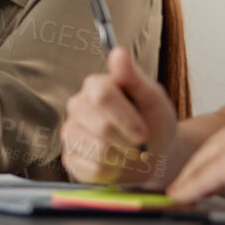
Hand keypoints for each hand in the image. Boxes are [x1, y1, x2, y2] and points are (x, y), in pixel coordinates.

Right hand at [61, 47, 178, 185]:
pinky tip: (117, 164)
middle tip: (140, 145)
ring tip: (129, 153)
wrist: (154, 155)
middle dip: (128, 140)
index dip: (126, 118)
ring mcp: (71, 133)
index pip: (102, 95)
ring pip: (97, 150)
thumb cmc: (154, 123)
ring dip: (123, 157)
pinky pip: (91, 170)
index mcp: (95, 86)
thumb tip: (118, 52)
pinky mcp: (70, 158)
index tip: (144, 133)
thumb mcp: (152, 99)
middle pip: (101, 126)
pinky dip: (112, 172)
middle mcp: (77, 106)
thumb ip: (134, 77)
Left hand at [167, 116, 224, 206]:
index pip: (216, 147)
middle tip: (178, 192)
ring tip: (179, 199)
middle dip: (191, 177)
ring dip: (189, 187)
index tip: (192, 179)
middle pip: (203, 156)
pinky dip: (188, 192)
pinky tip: (178, 200)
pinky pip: (201, 181)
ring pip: (199, 168)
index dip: (202, 167)